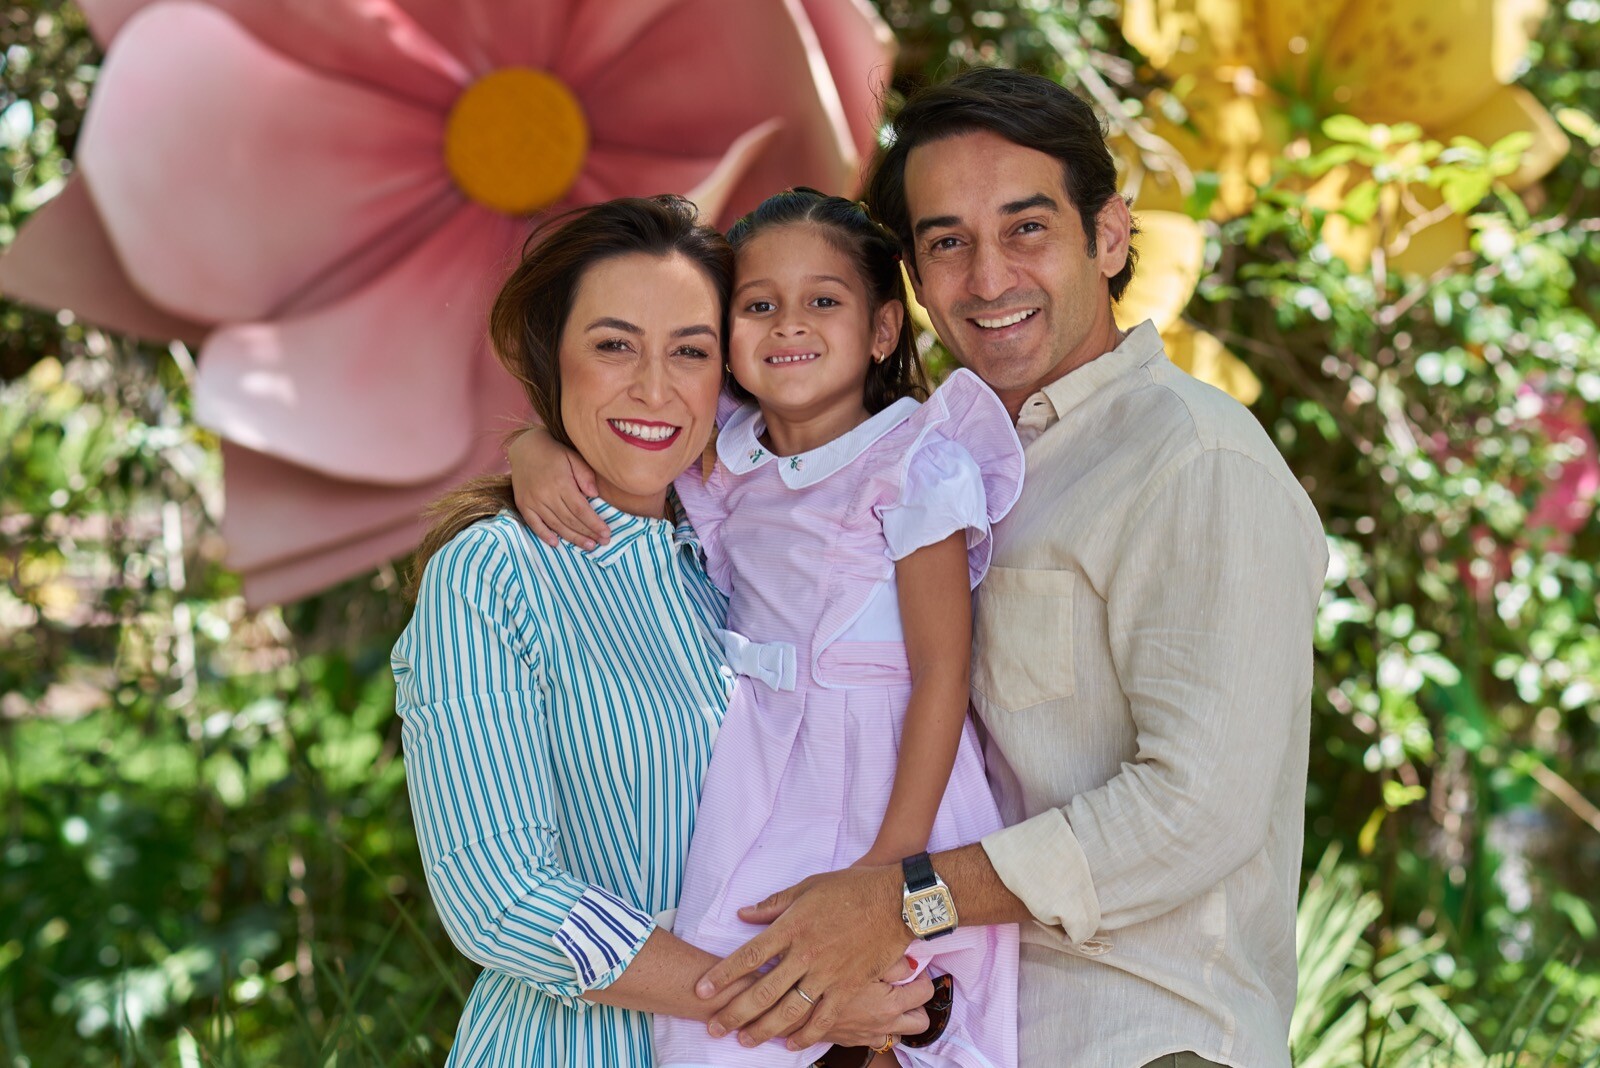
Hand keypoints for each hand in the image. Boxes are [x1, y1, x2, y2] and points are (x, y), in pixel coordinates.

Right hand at [506, 426, 610, 548]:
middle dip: (588, 533)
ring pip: (555, 525)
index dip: (594, 524)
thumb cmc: (554, 453)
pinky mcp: (523, 505)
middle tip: (602, 542)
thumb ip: (585, 475)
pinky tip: (556, 543)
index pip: (581, 510)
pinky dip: (544, 535)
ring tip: (588, 546)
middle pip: (570, 520)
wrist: (525, 448)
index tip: (606, 533)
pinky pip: (534, 524)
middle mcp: (546, 495)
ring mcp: (533, 501)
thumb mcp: (573, 457)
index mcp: (561, 483)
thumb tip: (594, 495)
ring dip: (572, 538)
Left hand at [697, 864, 913, 1050]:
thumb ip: (774, 904)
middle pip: (763, 991)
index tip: (701, 991)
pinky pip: (824, 1018)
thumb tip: (743, 914)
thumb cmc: (852, 888)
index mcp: (792, 927)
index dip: (722, 976)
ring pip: (789, 1011)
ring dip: (763, 1029)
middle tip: (714, 1028)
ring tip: (744, 1041)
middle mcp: (805, 954)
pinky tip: (790, 1044)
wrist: (896, 901)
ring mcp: (828, 974)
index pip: (748, 956)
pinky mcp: (849, 987)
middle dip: (734, 1013)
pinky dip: (806, 1035)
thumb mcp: (808, 887)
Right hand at [816, 965, 931, 1048]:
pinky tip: (867, 1008)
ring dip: (898, 1018)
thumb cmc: (826, 977)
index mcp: (890, 1005)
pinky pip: (876, 1039)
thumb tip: (912, 963)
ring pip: (898, 1035)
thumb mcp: (862, 961)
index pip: (925, 993)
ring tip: (887, 998)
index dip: (922, 976)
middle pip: (920, 1022)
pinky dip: (878, 1027)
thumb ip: (893, 962)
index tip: (911, 968)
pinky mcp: (852, 1040)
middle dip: (917, 1004)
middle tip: (904, 986)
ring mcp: (868, 1036)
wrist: (791, 1003)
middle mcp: (883, 1025)